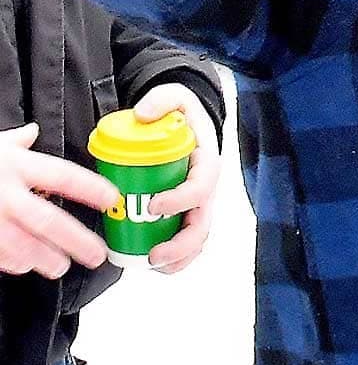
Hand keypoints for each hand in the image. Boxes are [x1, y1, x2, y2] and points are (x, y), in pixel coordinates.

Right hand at [0, 122, 120, 279]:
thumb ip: (14, 142)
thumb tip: (33, 132)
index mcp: (15, 166)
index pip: (62, 176)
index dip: (90, 189)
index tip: (111, 199)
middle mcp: (4, 194)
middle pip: (48, 221)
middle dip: (76, 241)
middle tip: (95, 255)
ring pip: (23, 247)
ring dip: (45, 259)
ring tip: (60, 266)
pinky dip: (12, 263)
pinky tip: (24, 266)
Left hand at [135, 84, 222, 275]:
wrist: (188, 126)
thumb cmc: (183, 117)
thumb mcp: (175, 98)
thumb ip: (162, 100)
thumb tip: (143, 113)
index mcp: (207, 163)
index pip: (201, 186)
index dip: (181, 199)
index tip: (153, 205)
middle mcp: (207, 189)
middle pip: (203, 222)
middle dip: (181, 243)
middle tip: (153, 254)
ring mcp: (198, 205)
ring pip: (198, 237)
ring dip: (179, 256)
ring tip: (152, 265)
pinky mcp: (186, 215)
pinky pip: (188, 241)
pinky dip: (176, 259)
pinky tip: (154, 266)